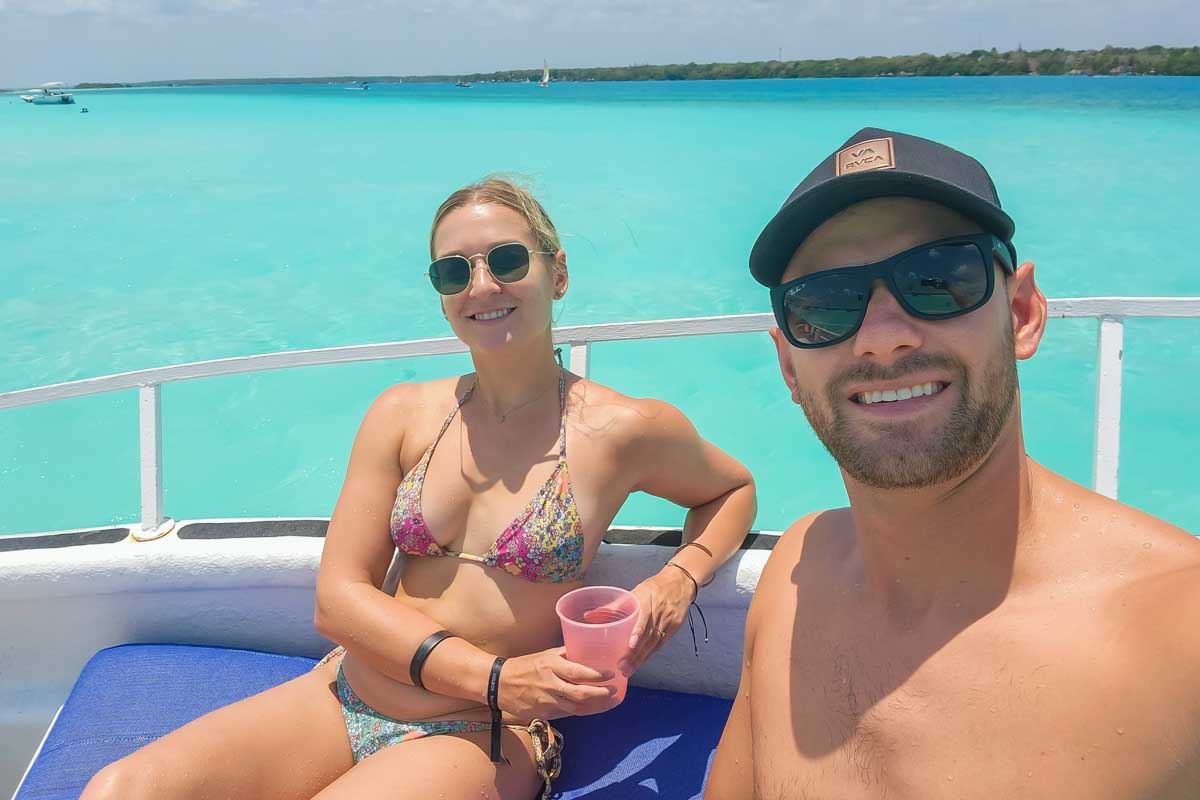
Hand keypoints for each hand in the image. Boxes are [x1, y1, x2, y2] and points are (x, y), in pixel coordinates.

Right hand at [497, 647, 620, 720]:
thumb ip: (565, 655)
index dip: (597, 675)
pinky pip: (567, 714)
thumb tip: (585, 649)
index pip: (579, 672)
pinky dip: (582, 712)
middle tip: (615, 692)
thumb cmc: (524, 666)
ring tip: (610, 702)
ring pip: (577, 708)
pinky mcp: (543, 714)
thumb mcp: (544, 655)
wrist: (499, 684)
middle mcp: (550, 685)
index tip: (612, 674)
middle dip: (602, 694)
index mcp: (551, 666)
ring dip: (596, 706)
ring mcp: (547, 702)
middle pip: (581, 694)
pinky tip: (592, 709)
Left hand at [606, 568, 694, 676]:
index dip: (638, 632)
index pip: (644, 617)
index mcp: (648, 600)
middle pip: (648, 636)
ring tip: (628, 670)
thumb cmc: (652, 588)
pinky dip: (650, 654)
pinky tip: (640, 662)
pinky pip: (661, 644)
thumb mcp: (634, 592)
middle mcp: (661, 612)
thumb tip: (588, 616)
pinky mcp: (675, 628)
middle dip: (636, 653)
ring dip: (642, 658)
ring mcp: (670, 621)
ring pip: (655, 643)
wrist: (681, 582)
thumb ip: (613, 606)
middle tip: (622, 667)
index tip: (629, 645)